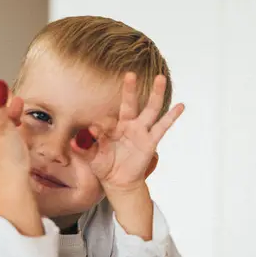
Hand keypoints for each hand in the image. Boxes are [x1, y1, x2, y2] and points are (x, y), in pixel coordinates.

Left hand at [71, 72, 184, 203]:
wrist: (118, 182)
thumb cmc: (104, 166)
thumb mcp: (91, 158)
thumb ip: (84, 149)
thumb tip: (74, 141)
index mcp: (112, 126)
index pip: (107, 120)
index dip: (101, 126)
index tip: (94, 132)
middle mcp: (128, 125)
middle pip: (130, 103)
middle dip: (130, 89)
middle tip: (130, 74)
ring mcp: (141, 132)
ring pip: (150, 110)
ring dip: (156, 94)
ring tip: (161, 78)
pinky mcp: (150, 142)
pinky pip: (162, 128)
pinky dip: (172, 116)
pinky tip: (180, 106)